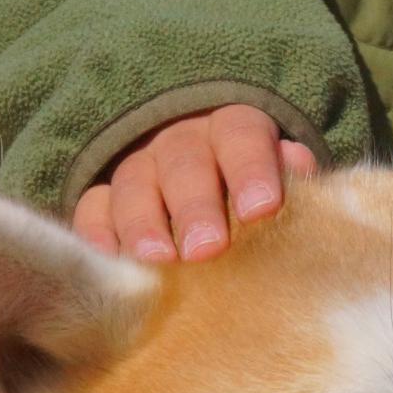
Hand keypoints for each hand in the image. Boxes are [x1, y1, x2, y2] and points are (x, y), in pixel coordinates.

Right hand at [73, 104, 318, 262]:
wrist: (211, 202)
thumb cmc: (256, 205)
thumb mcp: (280, 189)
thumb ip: (294, 183)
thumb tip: (300, 167)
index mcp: (233, 132)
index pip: (241, 135)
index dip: (251, 169)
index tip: (261, 210)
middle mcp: (182, 143)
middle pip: (184, 162)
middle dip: (195, 205)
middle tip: (207, 249)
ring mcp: (139, 171)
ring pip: (133, 184)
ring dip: (144, 223)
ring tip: (156, 260)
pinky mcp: (104, 203)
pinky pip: (92, 210)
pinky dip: (97, 234)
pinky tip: (110, 260)